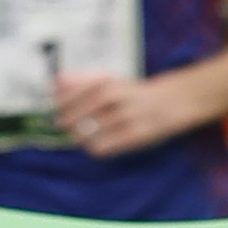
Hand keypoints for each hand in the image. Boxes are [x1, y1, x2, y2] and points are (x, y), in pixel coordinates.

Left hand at [54, 71, 191, 158]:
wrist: (172, 102)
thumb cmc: (134, 93)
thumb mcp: (109, 80)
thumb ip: (81, 80)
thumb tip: (55, 83)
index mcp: (104, 84)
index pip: (65, 100)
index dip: (59, 110)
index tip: (59, 113)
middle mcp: (113, 99)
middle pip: (72, 120)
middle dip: (68, 126)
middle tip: (70, 128)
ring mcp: (125, 118)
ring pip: (85, 135)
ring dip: (80, 138)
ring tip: (85, 136)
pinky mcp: (135, 136)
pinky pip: (102, 148)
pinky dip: (94, 148)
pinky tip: (99, 144)